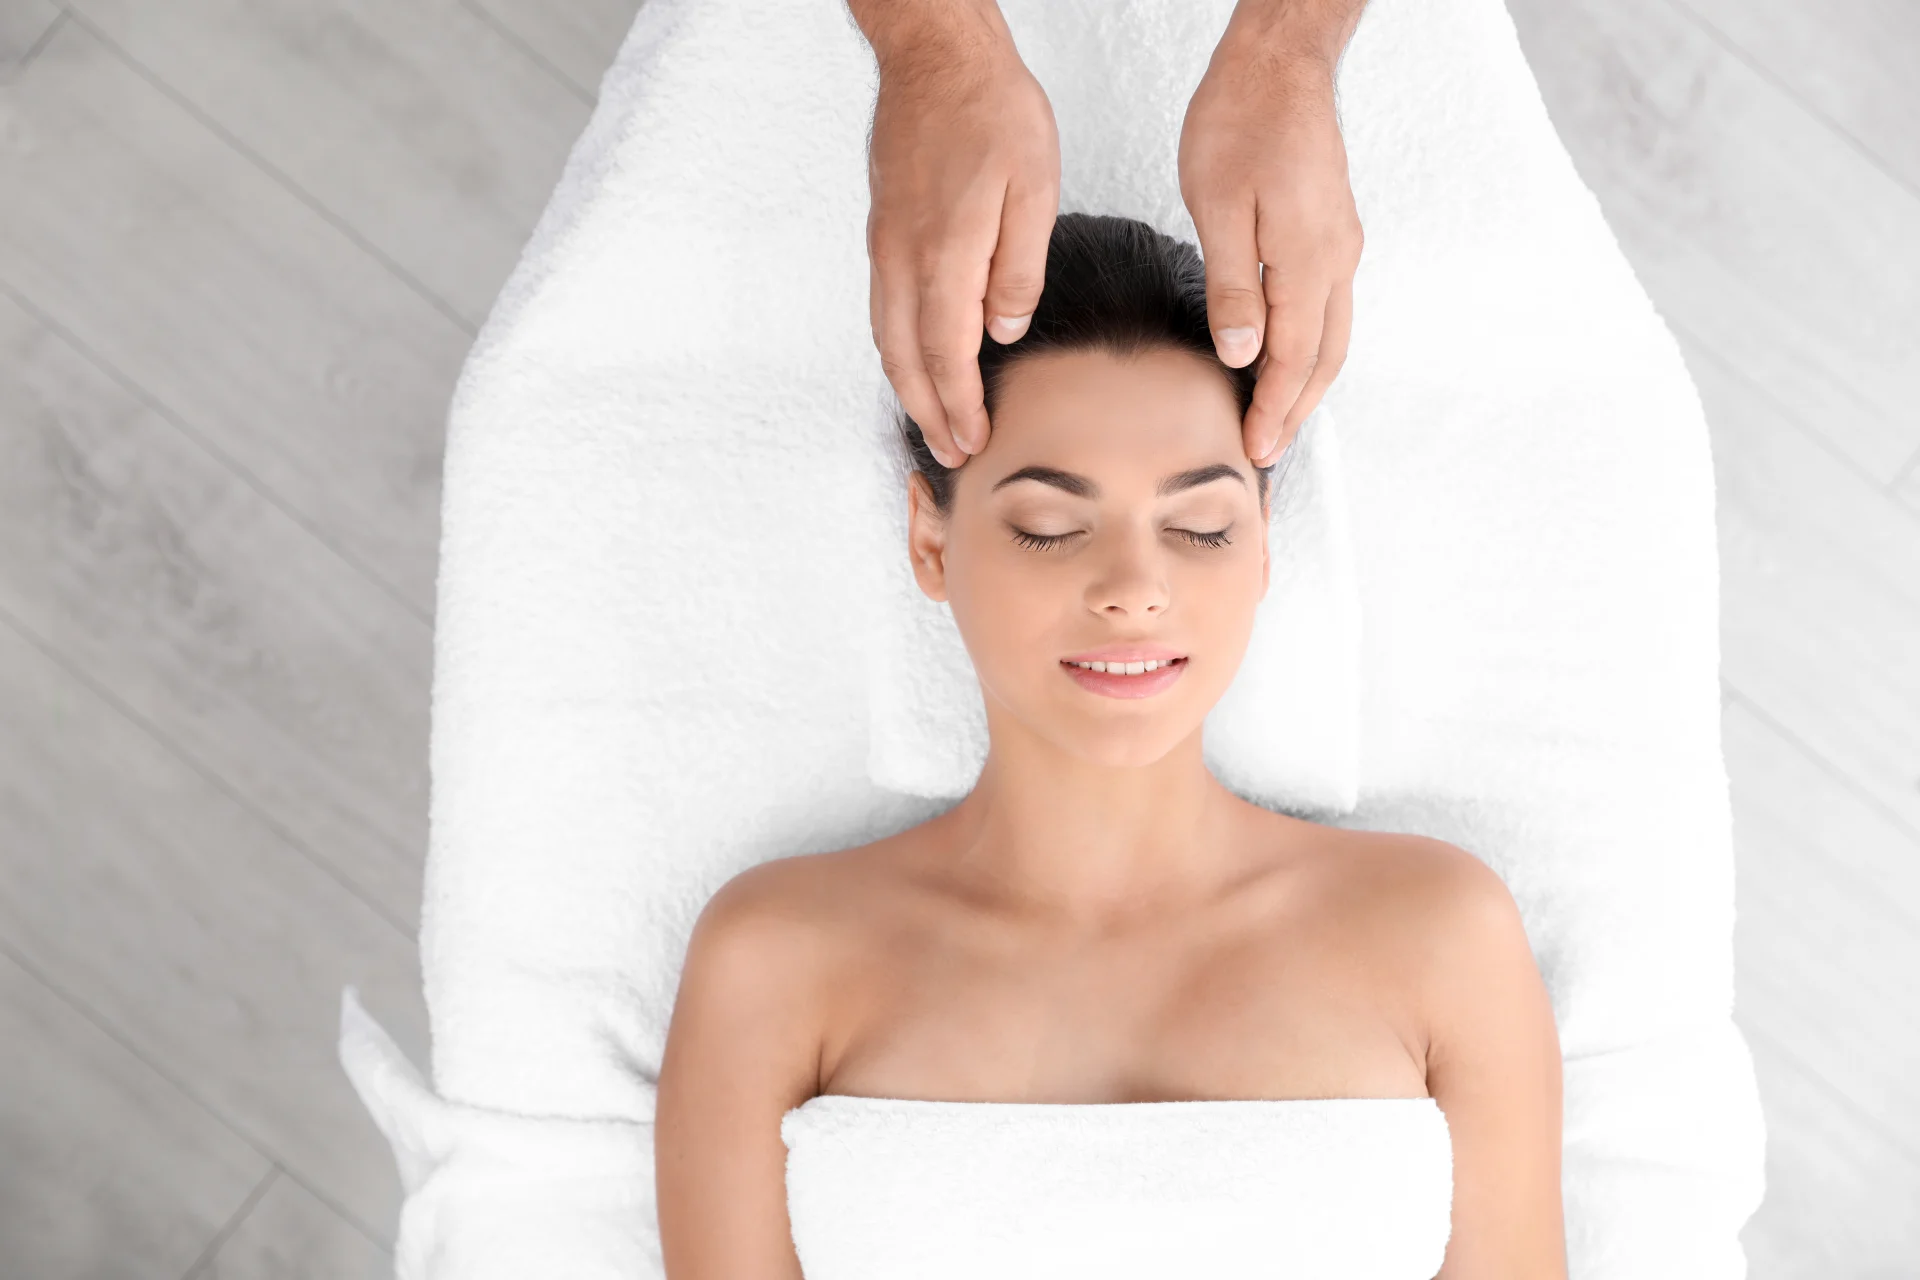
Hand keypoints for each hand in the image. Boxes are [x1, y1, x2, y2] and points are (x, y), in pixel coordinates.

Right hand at [861, 17, 1060, 467]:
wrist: (934, 57)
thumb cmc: (991, 111)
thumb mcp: (1034, 188)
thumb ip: (1018, 267)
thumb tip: (1004, 328)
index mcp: (945, 254)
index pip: (947, 354)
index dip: (960, 405)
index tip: (975, 441)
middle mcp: (903, 259)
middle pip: (906, 359)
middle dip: (928, 413)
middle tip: (950, 453)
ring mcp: (886, 246)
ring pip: (886, 337)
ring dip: (908, 387)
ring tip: (932, 421)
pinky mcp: (883, 232)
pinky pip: (883, 309)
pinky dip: (898, 350)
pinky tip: (917, 361)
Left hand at [1179, 43, 1362, 464]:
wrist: (1281, 62)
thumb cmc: (1242, 121)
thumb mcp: (1220, 207)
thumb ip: (1232, 286)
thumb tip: (1241, 353)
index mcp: (1307, 261)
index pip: (1294, 359)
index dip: (1273, 409)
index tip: (1254, 449)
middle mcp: (1336, 260)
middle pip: (1324, 359)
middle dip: (1296, 411)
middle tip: (1268, 453)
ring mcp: (1340, 245)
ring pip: (1333, 336)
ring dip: (1308, 385)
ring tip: (1278, 420)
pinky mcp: (1333, 231)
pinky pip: (1329, 308)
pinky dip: (1312, 348)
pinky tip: (1287, 359)